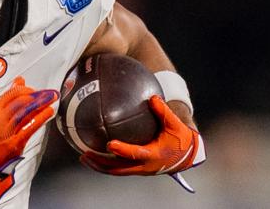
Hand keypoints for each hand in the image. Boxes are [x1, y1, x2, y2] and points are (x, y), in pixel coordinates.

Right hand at [0, 76, 58, 178]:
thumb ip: (9, 97)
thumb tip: (19, 80)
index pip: (11, 94)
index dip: (25, 90)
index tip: (35, 90)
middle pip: (20, 102)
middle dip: (36, 95)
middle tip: (48, 94)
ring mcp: (6, 131)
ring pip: (26, 112)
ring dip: (41, 104)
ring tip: (51, 99)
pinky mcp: (15, 142)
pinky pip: (30, 127)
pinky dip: (41, 118)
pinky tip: (49, 112)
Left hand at [80, 95, 205, 176]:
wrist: (186, 156)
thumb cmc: (179, 138)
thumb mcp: (175, 124)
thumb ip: (163, 111)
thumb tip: (152, 97)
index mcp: (154, 155)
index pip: (136, 154)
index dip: (123, 150)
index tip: (110, 145)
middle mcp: (145, 166)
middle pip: (119, 168)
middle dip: (101, 163)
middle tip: (85, 154)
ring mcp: (139, 169)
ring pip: (116, 171)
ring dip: (99, 166)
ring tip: (83, 157)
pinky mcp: (136, 169)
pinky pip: (118, 169)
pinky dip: (105, 164)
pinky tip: (92, 156)